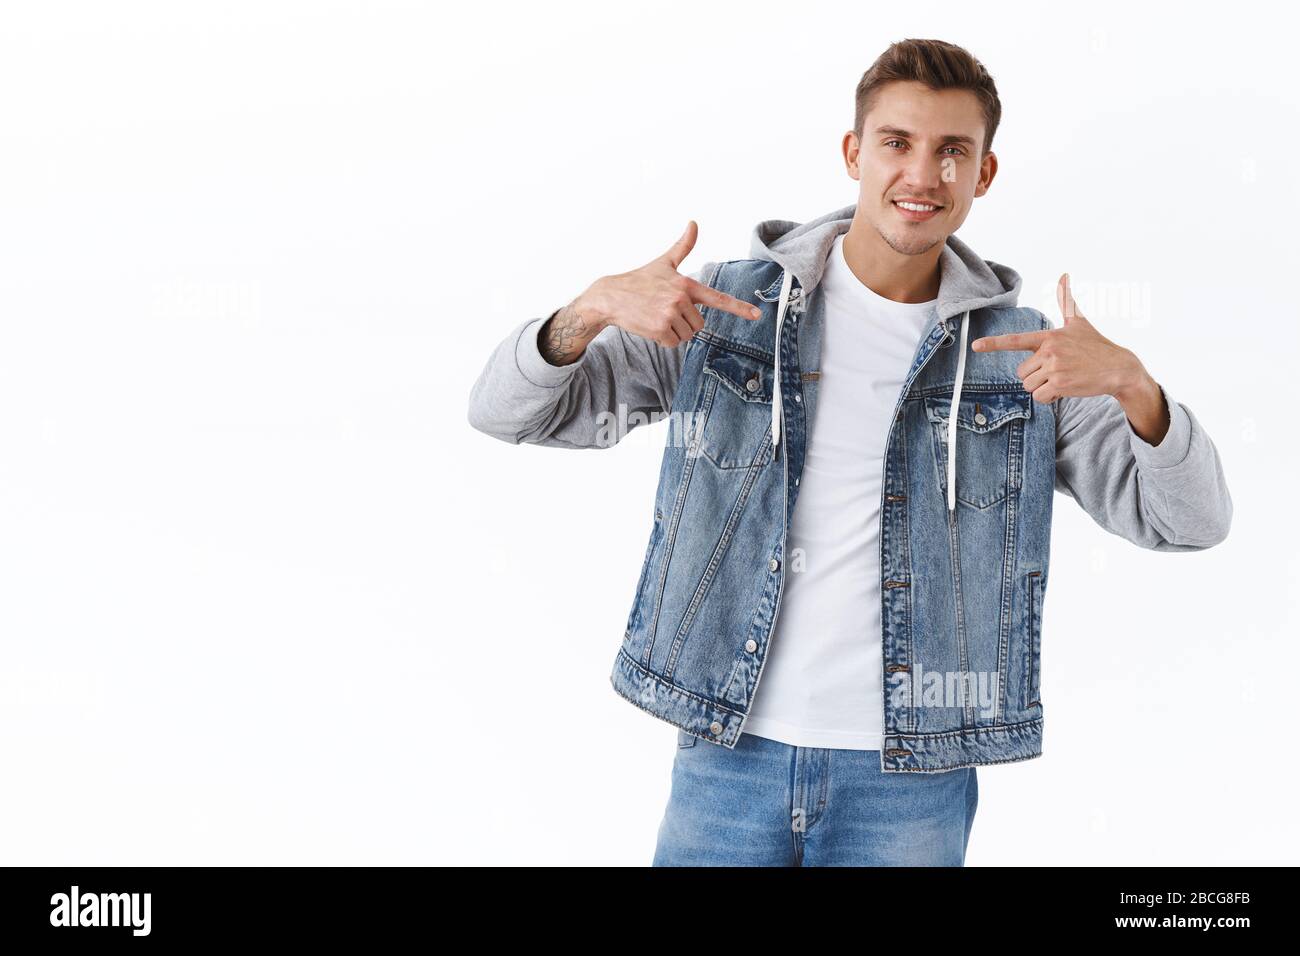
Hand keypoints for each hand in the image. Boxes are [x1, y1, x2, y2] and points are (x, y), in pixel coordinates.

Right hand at [575, 221, 761, 348]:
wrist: (610, 297)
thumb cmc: (639, 280)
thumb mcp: (664, 263)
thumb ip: (683, 246)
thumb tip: (693, 222)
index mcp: (686, 284)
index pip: (718, 298)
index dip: (739, 308)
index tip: (757, 315)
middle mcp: (681, 299)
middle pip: (699, 324)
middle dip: (685, 323)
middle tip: (665, 311)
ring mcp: (670, 314)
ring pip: (686, 335)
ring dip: (673, 332)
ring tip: (656, 317)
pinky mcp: (659, 329)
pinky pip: (673, 343)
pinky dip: (663, 340)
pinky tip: (650, 327)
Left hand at [970, 273, 1148, 403]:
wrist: (1119, 368)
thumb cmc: (1096, 345)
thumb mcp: (1079, 322)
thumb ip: (1066, 300)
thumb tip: (1063, 274)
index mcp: (1049, 336)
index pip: (1016, 340)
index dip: (993, 343)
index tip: (975, 345)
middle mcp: (1049, 350)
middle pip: (1021, 372)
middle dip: (1035, 376)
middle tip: (1057, 370)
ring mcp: (1054, 367)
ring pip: (1029, 386)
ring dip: (1042, 388)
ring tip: (1063, 378)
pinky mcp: (1060, 384)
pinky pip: (1039, 398)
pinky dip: (1050, 398)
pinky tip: (1066, 388)